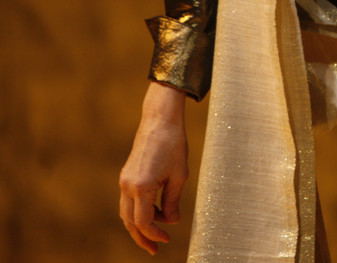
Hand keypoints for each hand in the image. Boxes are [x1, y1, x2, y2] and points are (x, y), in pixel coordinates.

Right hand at [119, 82, 188, 253]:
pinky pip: (128, 201)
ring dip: (139, 225)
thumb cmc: (174, 145)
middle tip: (155, 249)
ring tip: (156, 233)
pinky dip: (138, 211)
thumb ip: (173, 201)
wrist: (160, 121)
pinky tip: (154, 212)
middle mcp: (128, 186)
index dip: (154, 234)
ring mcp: (124, 180)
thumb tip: (171, 222)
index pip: (143, 222)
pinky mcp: (126, 175)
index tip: (166, 240)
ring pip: (126, 213)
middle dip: (142, 237)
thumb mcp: (179, 176)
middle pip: (130, 222)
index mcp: (142, 187)